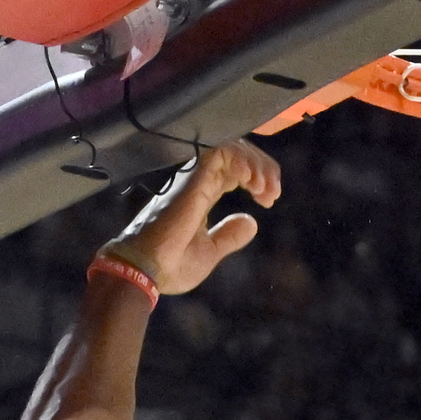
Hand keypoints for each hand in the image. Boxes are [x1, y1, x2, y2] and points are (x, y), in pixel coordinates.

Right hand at [103, 141, 280, 298]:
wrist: (147, 271)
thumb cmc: (171, 265)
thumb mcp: (210, 251)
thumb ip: (229, 235)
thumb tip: (252, 223)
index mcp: (201, 193)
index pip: (234, 168)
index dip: (257, 176)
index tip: (269, 199)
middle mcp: (197, 181)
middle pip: (236, 153)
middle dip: (262, 167)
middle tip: (273, 192)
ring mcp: (194, 178)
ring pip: (231, 148)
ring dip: (256, 164)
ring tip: (265, 189)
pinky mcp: (193, 180)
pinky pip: (221, 153)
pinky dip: (242, 162)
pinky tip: (252, 180)